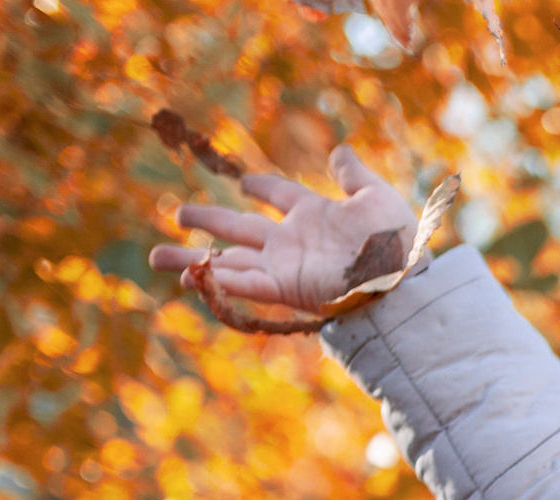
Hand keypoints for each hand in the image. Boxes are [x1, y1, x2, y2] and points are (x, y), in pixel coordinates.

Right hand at [148, 147, 417, 312]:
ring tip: (156, 258)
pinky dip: (217, 282)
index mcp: (314, 216)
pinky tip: (189, 276)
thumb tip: (340, 151)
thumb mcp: (376, 198)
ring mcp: (285, 266)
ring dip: (193, 260)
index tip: (244, 182)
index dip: (262, 187)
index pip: (280, 195)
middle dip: (207, 222)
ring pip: (229, 262)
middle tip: (176, 214)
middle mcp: (292, 242)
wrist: (403, 281)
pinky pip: (244, 285)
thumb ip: (353, 176)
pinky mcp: (285, 288)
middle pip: (239, 230)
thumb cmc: (396, 242)